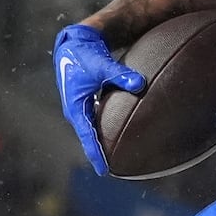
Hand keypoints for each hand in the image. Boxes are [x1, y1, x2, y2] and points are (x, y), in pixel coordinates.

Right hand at [52, 25, 145, 175]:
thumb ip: (120, 74)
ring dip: (100, 143)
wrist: (75, 43)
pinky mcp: (85, 102)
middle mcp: (76, 110)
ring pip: (91, 130)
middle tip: (113, 171)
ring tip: (114, 159)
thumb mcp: (102, 64)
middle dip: (99, 154)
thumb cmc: (85, 54)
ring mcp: (80, 107)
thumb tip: (139, 83)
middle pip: (88, 138)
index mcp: (75, 107)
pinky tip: (116, 136)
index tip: (104, 171)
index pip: (87, 136)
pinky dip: (103, 130)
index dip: (96, 154)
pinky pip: (95, 121)